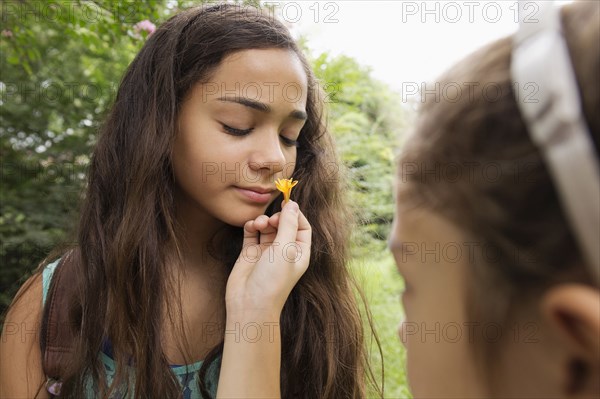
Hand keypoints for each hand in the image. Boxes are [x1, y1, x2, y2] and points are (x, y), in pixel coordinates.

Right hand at [225, 200, 311, 318]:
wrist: (249, 305)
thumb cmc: (272, 281)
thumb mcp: (285, 250)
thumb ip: (288, 225)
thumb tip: (292, 203)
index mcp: (300, 253)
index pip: (303, 227)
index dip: (296, 215)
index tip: (287, 204)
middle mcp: (284, 252)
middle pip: (284, 224)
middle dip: (278, 217)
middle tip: (272, 219)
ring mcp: (266, 253)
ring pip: (267, 227)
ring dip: (264, 221)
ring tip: (260, 224)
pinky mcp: (250, 254)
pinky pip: (252, 233)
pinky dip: (252, 227)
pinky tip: (251, 227)